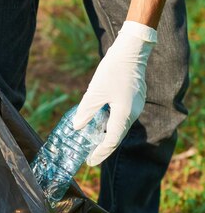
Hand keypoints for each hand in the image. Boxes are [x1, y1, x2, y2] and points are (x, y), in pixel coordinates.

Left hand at [73, 21, 156, 165]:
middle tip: (89, 154)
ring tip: (92, 140)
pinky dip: (110, 122)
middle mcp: (132, 114)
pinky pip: (122, 116)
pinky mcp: (134, 99)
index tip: (89, 162)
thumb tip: (77, 127)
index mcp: (124, 116)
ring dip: (105, 134)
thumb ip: (86, 112)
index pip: (111, 142)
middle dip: (102, 146)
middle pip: (116, 136)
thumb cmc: (112, 71)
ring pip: (119, 126)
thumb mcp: (94, 93)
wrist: (131, 51)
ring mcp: (135, 106)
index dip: (99, 153)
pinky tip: (100, 121)